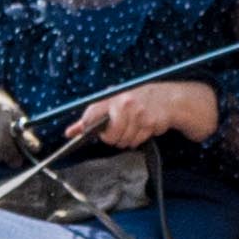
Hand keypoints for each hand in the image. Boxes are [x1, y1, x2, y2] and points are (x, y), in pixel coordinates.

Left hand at [80, 78, 217, 152]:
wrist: (168, 99)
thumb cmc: (138, 99)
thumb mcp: (114, 102)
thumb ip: (91, 118)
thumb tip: (70, 132)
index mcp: (113, 97)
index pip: (91, 115)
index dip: (88, 127)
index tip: (92, 131)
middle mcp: (124, 104)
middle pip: (109, 136)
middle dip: (113, 137)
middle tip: (120, 128)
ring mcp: (137, 114)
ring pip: (123, 141)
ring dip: (127, 138)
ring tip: (134, 127)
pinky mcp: (149, 123)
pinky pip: (137, 141)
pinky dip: (139, 138)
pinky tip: (143, 128)